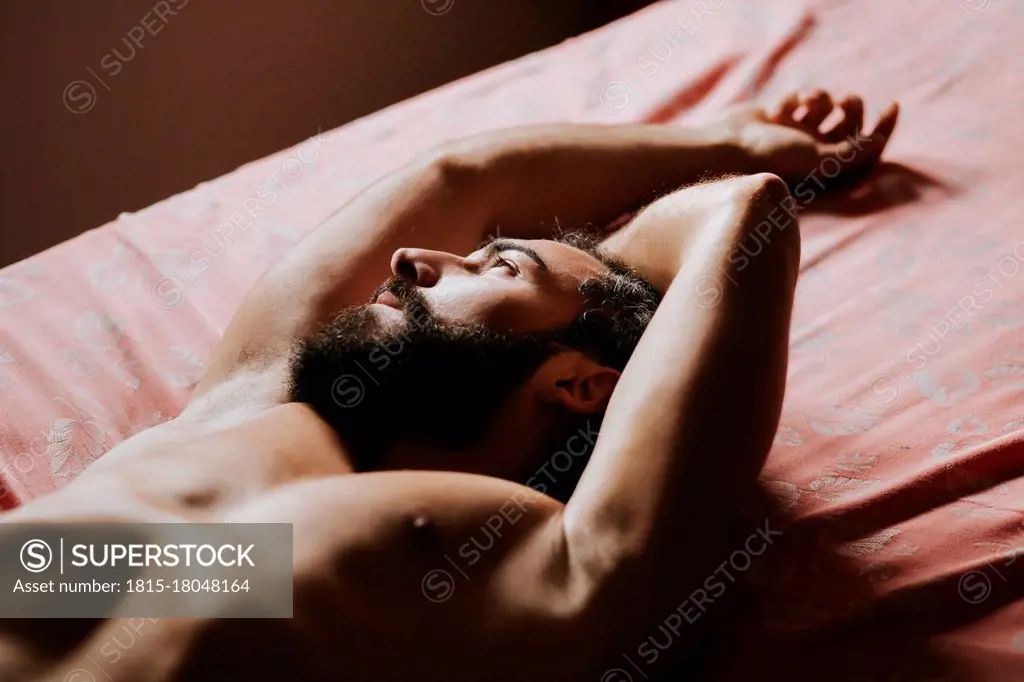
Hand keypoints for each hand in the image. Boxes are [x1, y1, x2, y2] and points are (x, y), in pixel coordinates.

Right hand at [713, 90, 899, 185]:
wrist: (727, 146)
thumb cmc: (771, 158)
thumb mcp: (817, 158)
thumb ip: (850, 153)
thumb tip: (879, 143)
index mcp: (826, 168)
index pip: (865, 149)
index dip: (882, 128)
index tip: (892, 105)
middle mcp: (814, 151)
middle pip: (850, 123)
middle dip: (852, 107)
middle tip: (845, 102)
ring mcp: (798, 133)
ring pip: (826, 105)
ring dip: (821, 98)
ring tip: (807, 103)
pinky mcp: (782, 117)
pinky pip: (801, 98)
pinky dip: (793, 99)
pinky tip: (777, 110)